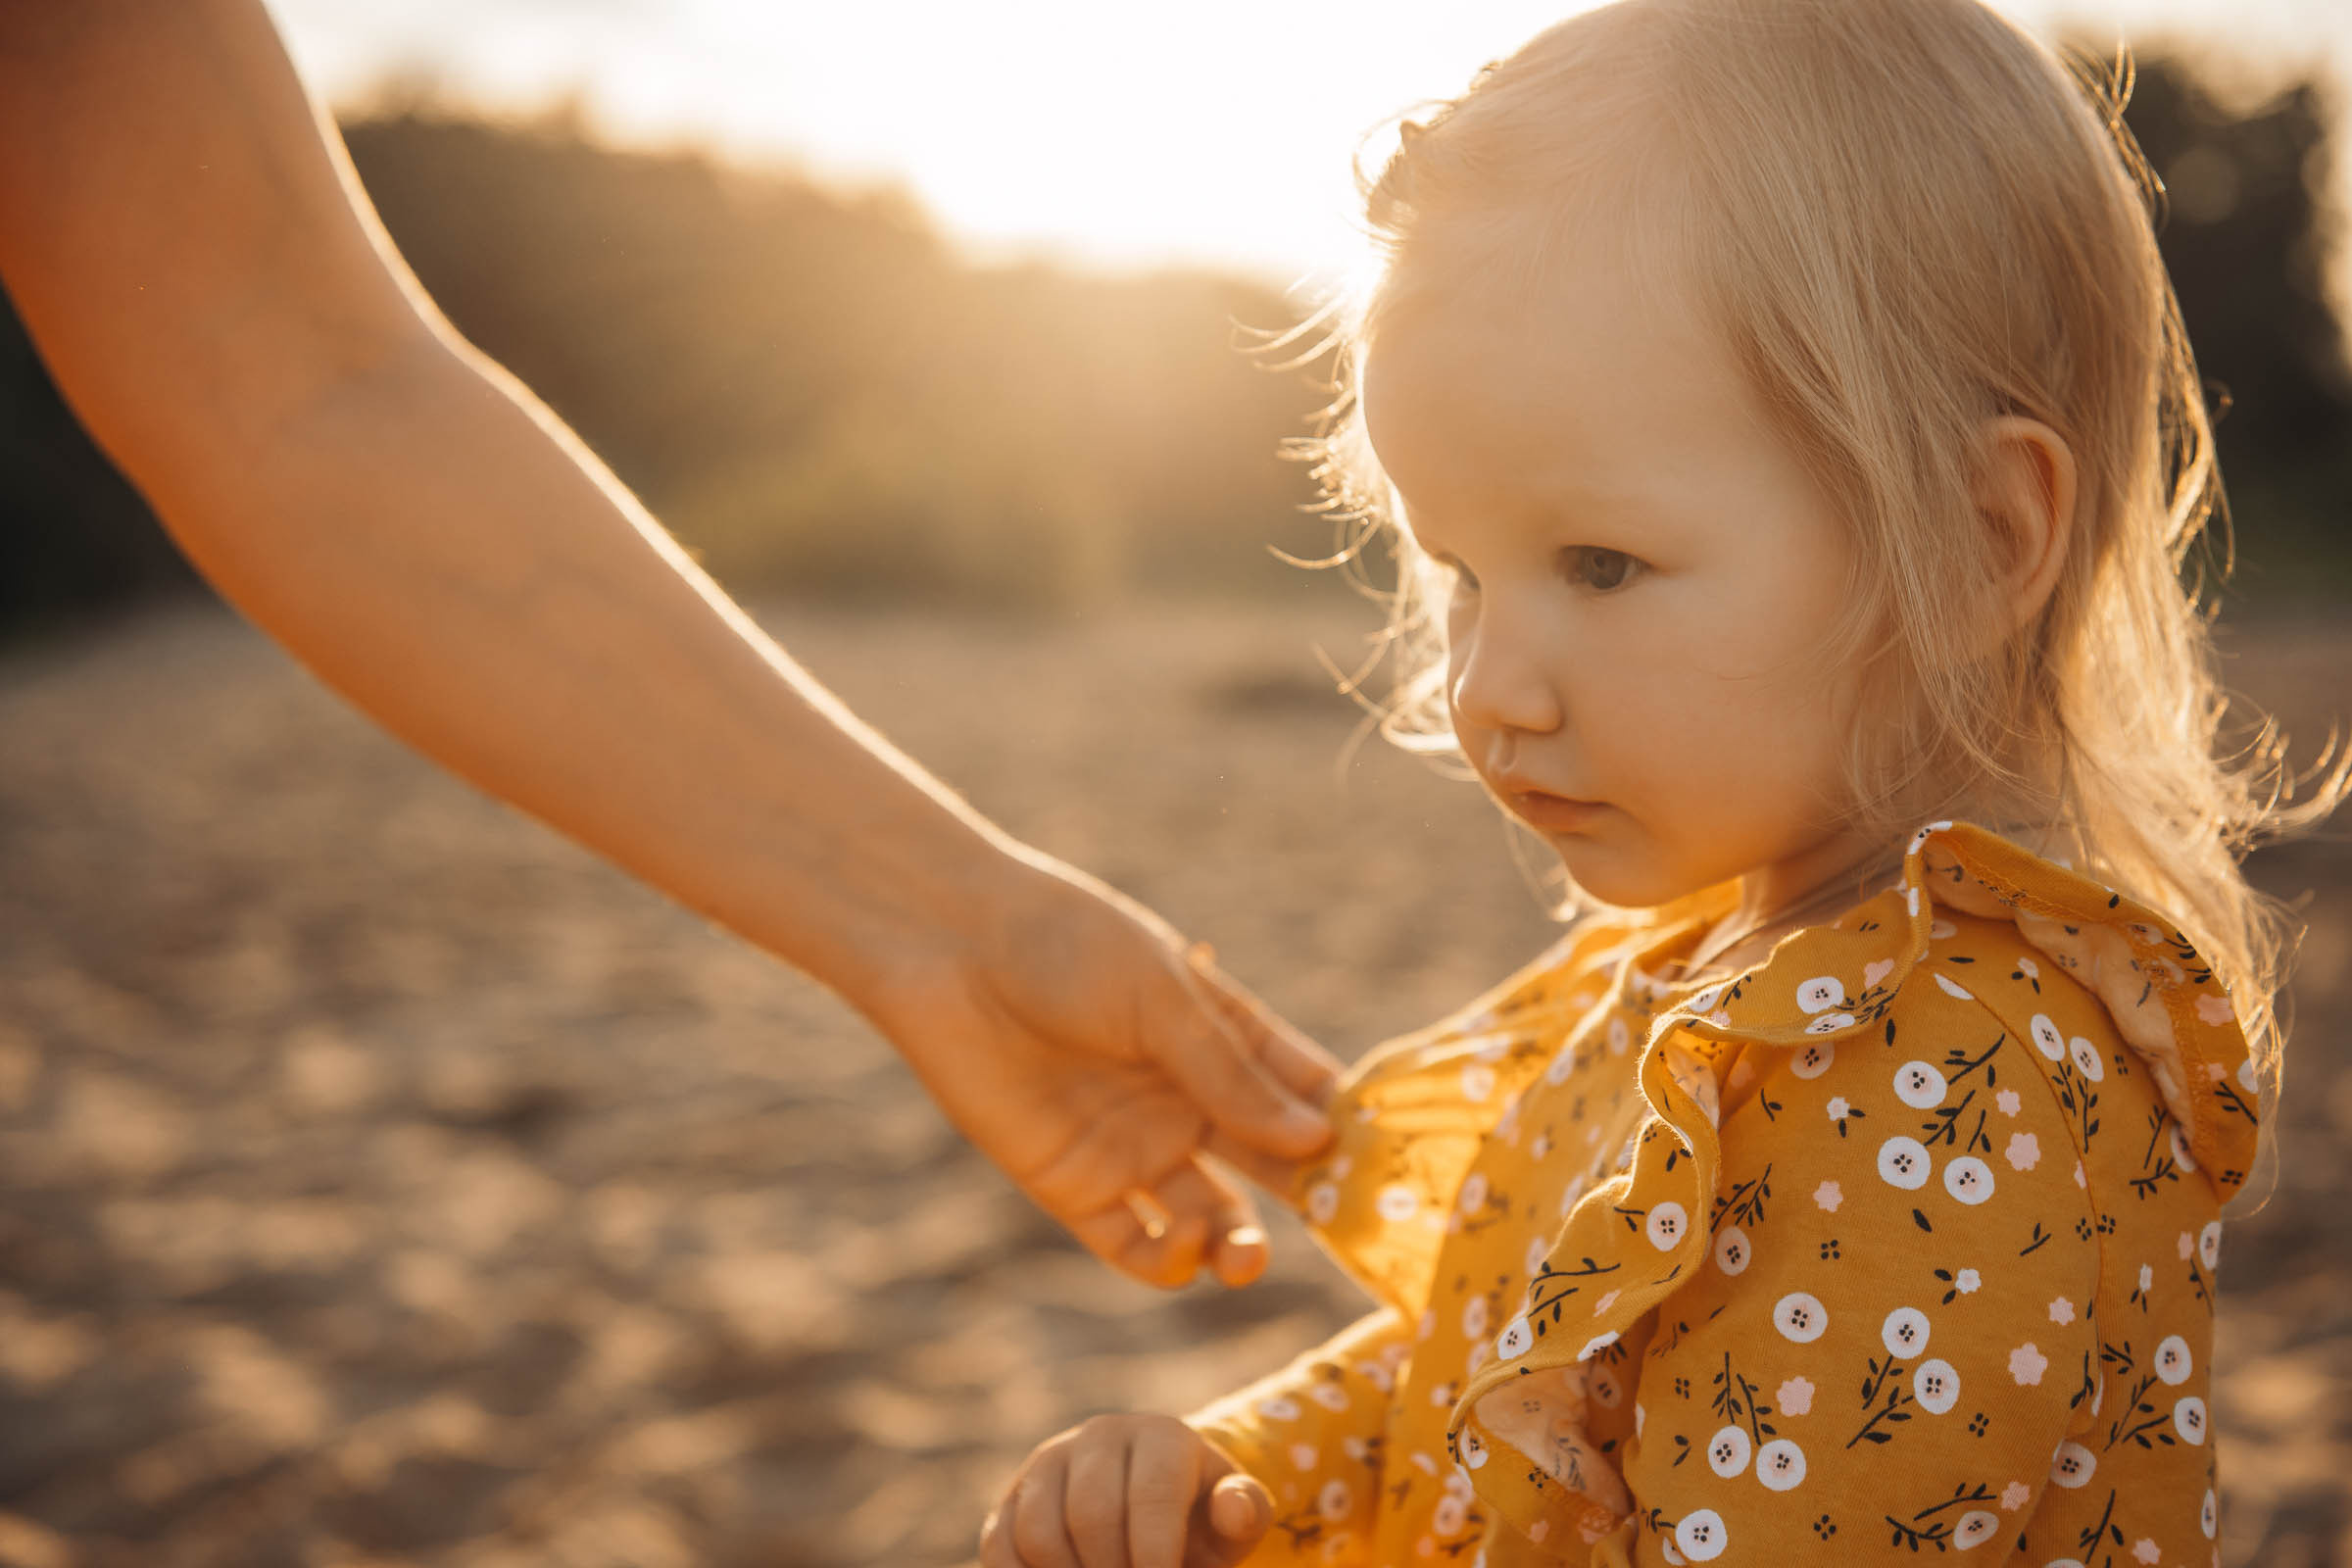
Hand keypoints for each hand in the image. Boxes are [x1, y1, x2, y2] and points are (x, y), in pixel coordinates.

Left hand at [874, 847, 1339, 1287]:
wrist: (951, 949)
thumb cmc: (1066, 947)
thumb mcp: (1163, 1000)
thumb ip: (1229, 1075)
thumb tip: (1317, 1141)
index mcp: (1221, 1038)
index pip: (1304, 1093)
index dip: (1347, 1129)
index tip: (1394, 1167)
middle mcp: (1187, 1100)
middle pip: (1269, 1166)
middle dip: (1310, 1200)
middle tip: (1343, 1231)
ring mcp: (1135, 1147)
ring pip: (1211, 1220)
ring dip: (1238, 1247)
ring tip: (1245, 1257)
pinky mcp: (1077, 1186)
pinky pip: (1136, 1246)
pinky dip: (1168, 1263)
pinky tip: (1180, 1247)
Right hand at [981, 1413, 1271, 1567]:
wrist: (1152, 1511)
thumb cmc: (1199, 1522)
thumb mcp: (1232, 1522)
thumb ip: (1244, 1514)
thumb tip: (1233, 1506)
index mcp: (1160, 1436)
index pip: (1152, 1496)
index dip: (1157, 1556)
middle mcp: (1099, 1437)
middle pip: (1091, 1514)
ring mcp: (1049, 1463)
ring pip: (1039, 1531)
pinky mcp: (1012, 1498)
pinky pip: (1000, 1545)